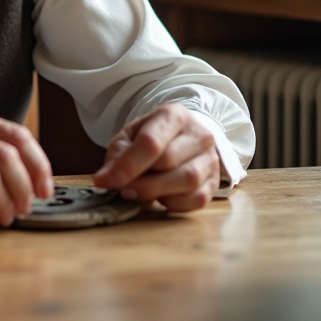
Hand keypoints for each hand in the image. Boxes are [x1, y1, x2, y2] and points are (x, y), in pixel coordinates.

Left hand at [92, 103, 219, 211]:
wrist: (184, 138)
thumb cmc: (154, 136)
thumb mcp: (130, 137)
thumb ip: (117, 156)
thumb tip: (104, 180)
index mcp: (174, 115)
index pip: (151, 141)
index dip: (129, 164)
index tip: (110, 181)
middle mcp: (199, 134)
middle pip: (169, 161)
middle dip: (141, 180)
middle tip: (123, 188)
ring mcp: (211, 159)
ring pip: (188, 181)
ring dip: (158, 193)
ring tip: (139, 192)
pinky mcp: (215, 183)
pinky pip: (197, 199)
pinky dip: (174, 204)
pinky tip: (162, 197)